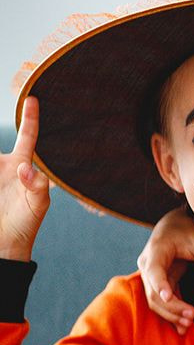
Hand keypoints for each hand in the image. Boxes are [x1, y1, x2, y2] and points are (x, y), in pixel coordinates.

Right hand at [0, 97, 49, 261]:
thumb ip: (37, 186)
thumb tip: (24, 168)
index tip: (33, 99)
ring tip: (1, 183)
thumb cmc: (26, 223)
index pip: (28, 136)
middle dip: (1, 142)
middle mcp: (3, 166)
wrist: (5, 245)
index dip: (30, 118)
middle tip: (9, 162)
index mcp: (20, 165)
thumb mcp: (38, 205)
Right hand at [138, 207, 193, 333]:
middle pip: (153, 292)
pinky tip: (182, 328)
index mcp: (155, 252)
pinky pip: (163, 302)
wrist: (175, 223)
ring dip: (170, 314)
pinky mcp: (160, 283)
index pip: (154, 272)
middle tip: (191, 317)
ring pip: (155, 301)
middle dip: (171, 307)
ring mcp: (152, 277)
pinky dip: (172, 313)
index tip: (168, 297)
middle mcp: (148, 266)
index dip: (160, 285)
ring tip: (188, 324)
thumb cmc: (187, 229)